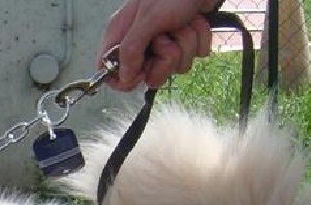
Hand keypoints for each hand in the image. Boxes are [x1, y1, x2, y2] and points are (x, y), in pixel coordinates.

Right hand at [99, 0, 216, 90]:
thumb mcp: (148, 18)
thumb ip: (131, 49)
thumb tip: (123, 79)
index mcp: (123, 34)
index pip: (110, 71)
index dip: (125, 79)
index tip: (141, 71)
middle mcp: (142, 42)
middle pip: (150, 74)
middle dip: (166, 58)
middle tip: (166, 36)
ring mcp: (164, 44)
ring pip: (176, 66)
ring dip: (186, 43)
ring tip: (184, 21)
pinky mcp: (184, 42)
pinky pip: (194, 56)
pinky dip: (200, 39)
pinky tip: (196, 20)